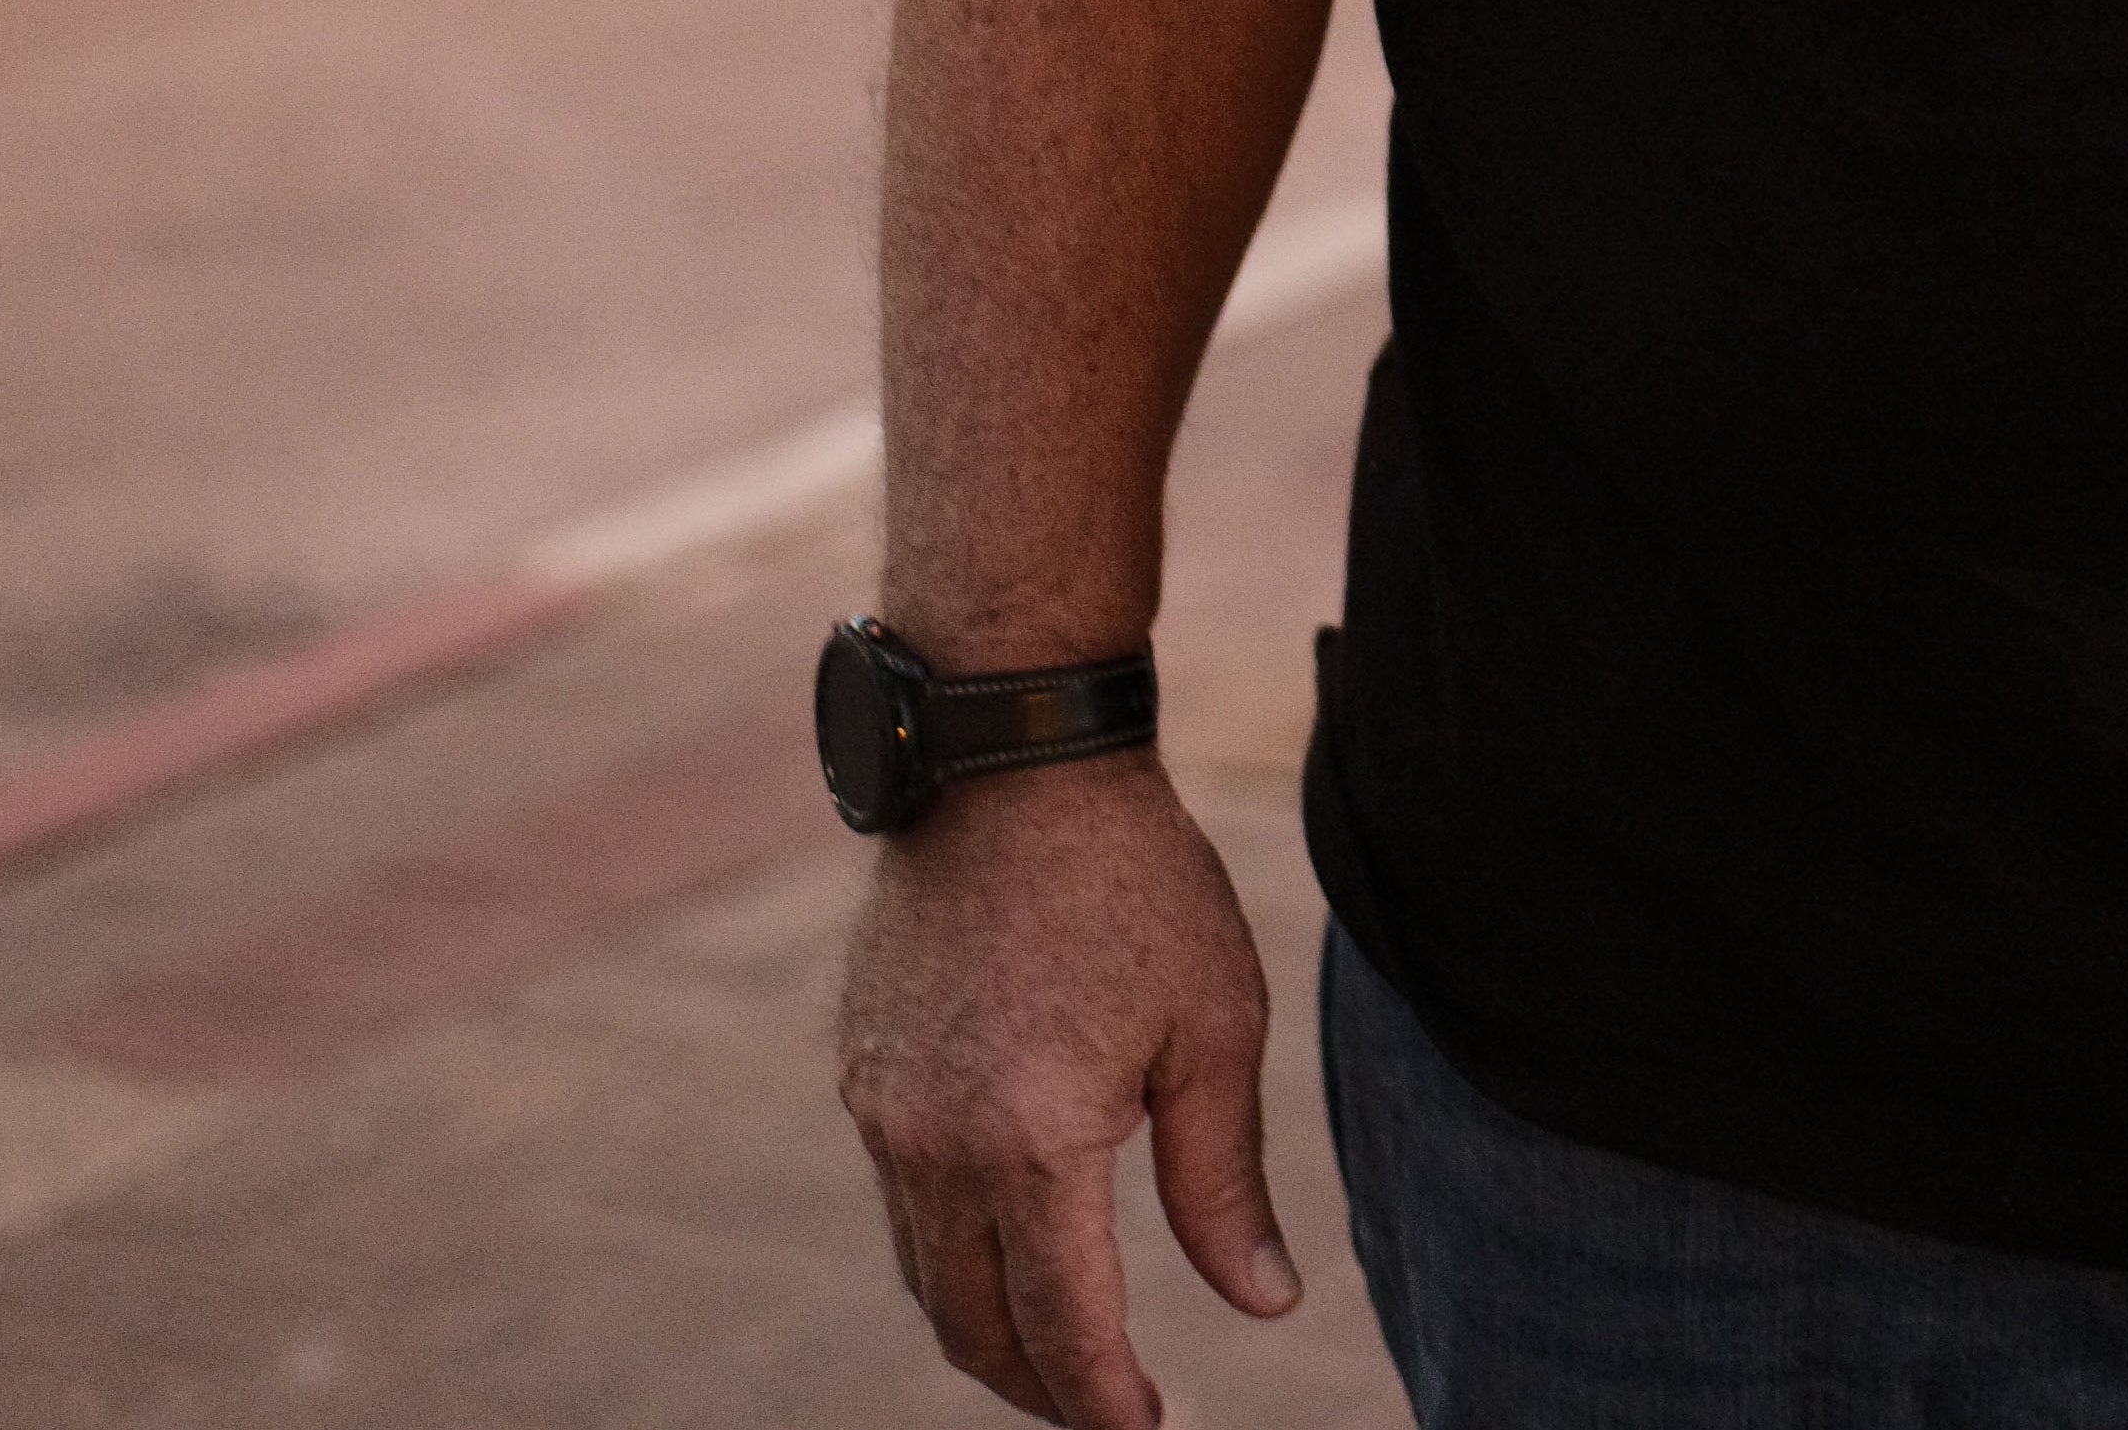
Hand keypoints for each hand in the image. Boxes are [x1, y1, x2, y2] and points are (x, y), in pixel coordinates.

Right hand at [834, 755, 1299, 1423]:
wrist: (1007, 761)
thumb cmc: (1134, 884)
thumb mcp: (1214, 1028)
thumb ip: (1225, 1182)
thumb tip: (1265, 1302)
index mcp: (1032, 1141)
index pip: (1065, 1324)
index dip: (1103, 1401)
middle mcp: (936, 1144)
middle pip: (974, 1326)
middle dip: (1040, 1387)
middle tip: (1103, 1410)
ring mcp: (884, 1112)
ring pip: (926, 1277)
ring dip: (988, 1330)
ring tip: (1059, 1349)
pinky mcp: (862, 1076)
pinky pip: (901, 1206)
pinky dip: (951, 1254)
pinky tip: (1009, 1244)